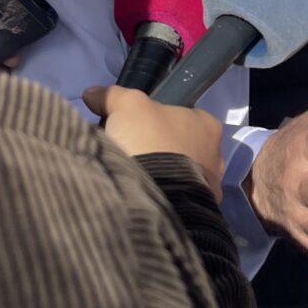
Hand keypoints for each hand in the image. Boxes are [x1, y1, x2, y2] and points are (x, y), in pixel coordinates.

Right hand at [84, 86, 224, 199]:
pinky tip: (138, 198)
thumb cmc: (150, 141)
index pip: (178, 115)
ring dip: (156, 175)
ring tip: (129, 179)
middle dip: (152, 149)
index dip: (151, 120)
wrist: (155, 196)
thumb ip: (112, 96)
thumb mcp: (127, 107)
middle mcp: (215, 155)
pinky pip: (174, 199)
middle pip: (176, 145)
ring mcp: (209, 188)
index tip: (130, 129)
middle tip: (126, 153)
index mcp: (207, 124)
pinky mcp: (197, 214)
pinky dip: (158, 197)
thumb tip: (92, 93)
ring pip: (176, 174)